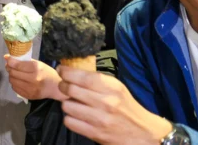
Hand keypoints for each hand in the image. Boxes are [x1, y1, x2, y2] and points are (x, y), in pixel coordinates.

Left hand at [4, 56, 65, 100]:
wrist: (56, 88)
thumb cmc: (47, 73)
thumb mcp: (38, 64)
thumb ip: (24, 61)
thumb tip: (8, 58)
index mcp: (36, 69)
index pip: (18, 65)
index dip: (10, 61)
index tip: (7, 58)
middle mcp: (33, 79)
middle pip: (13, 73)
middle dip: (9, 68)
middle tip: (10, 66)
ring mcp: (30, 89)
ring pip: (12, 81)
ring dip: (11, 76)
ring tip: (15, 73)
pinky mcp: (28, 96)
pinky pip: (15, 88)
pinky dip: (14, 83)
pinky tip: (19, 81)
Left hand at [58, 66, 172, 144]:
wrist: (144, 135)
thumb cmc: (126, 107)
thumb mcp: (117, 88)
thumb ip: (97, 79)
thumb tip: (72, 70)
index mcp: (112, 87)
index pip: (83, 76)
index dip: (67, 72)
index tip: (61, 70)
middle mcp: (105, 102)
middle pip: (70, 89)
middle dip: (63, 86)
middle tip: (64, 86)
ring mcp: (99, 119)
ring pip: (67, 106)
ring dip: (66, 103)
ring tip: (73, 103)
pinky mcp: (95, 134)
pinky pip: (69, 122)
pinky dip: (69, 118)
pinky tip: (76, 116)